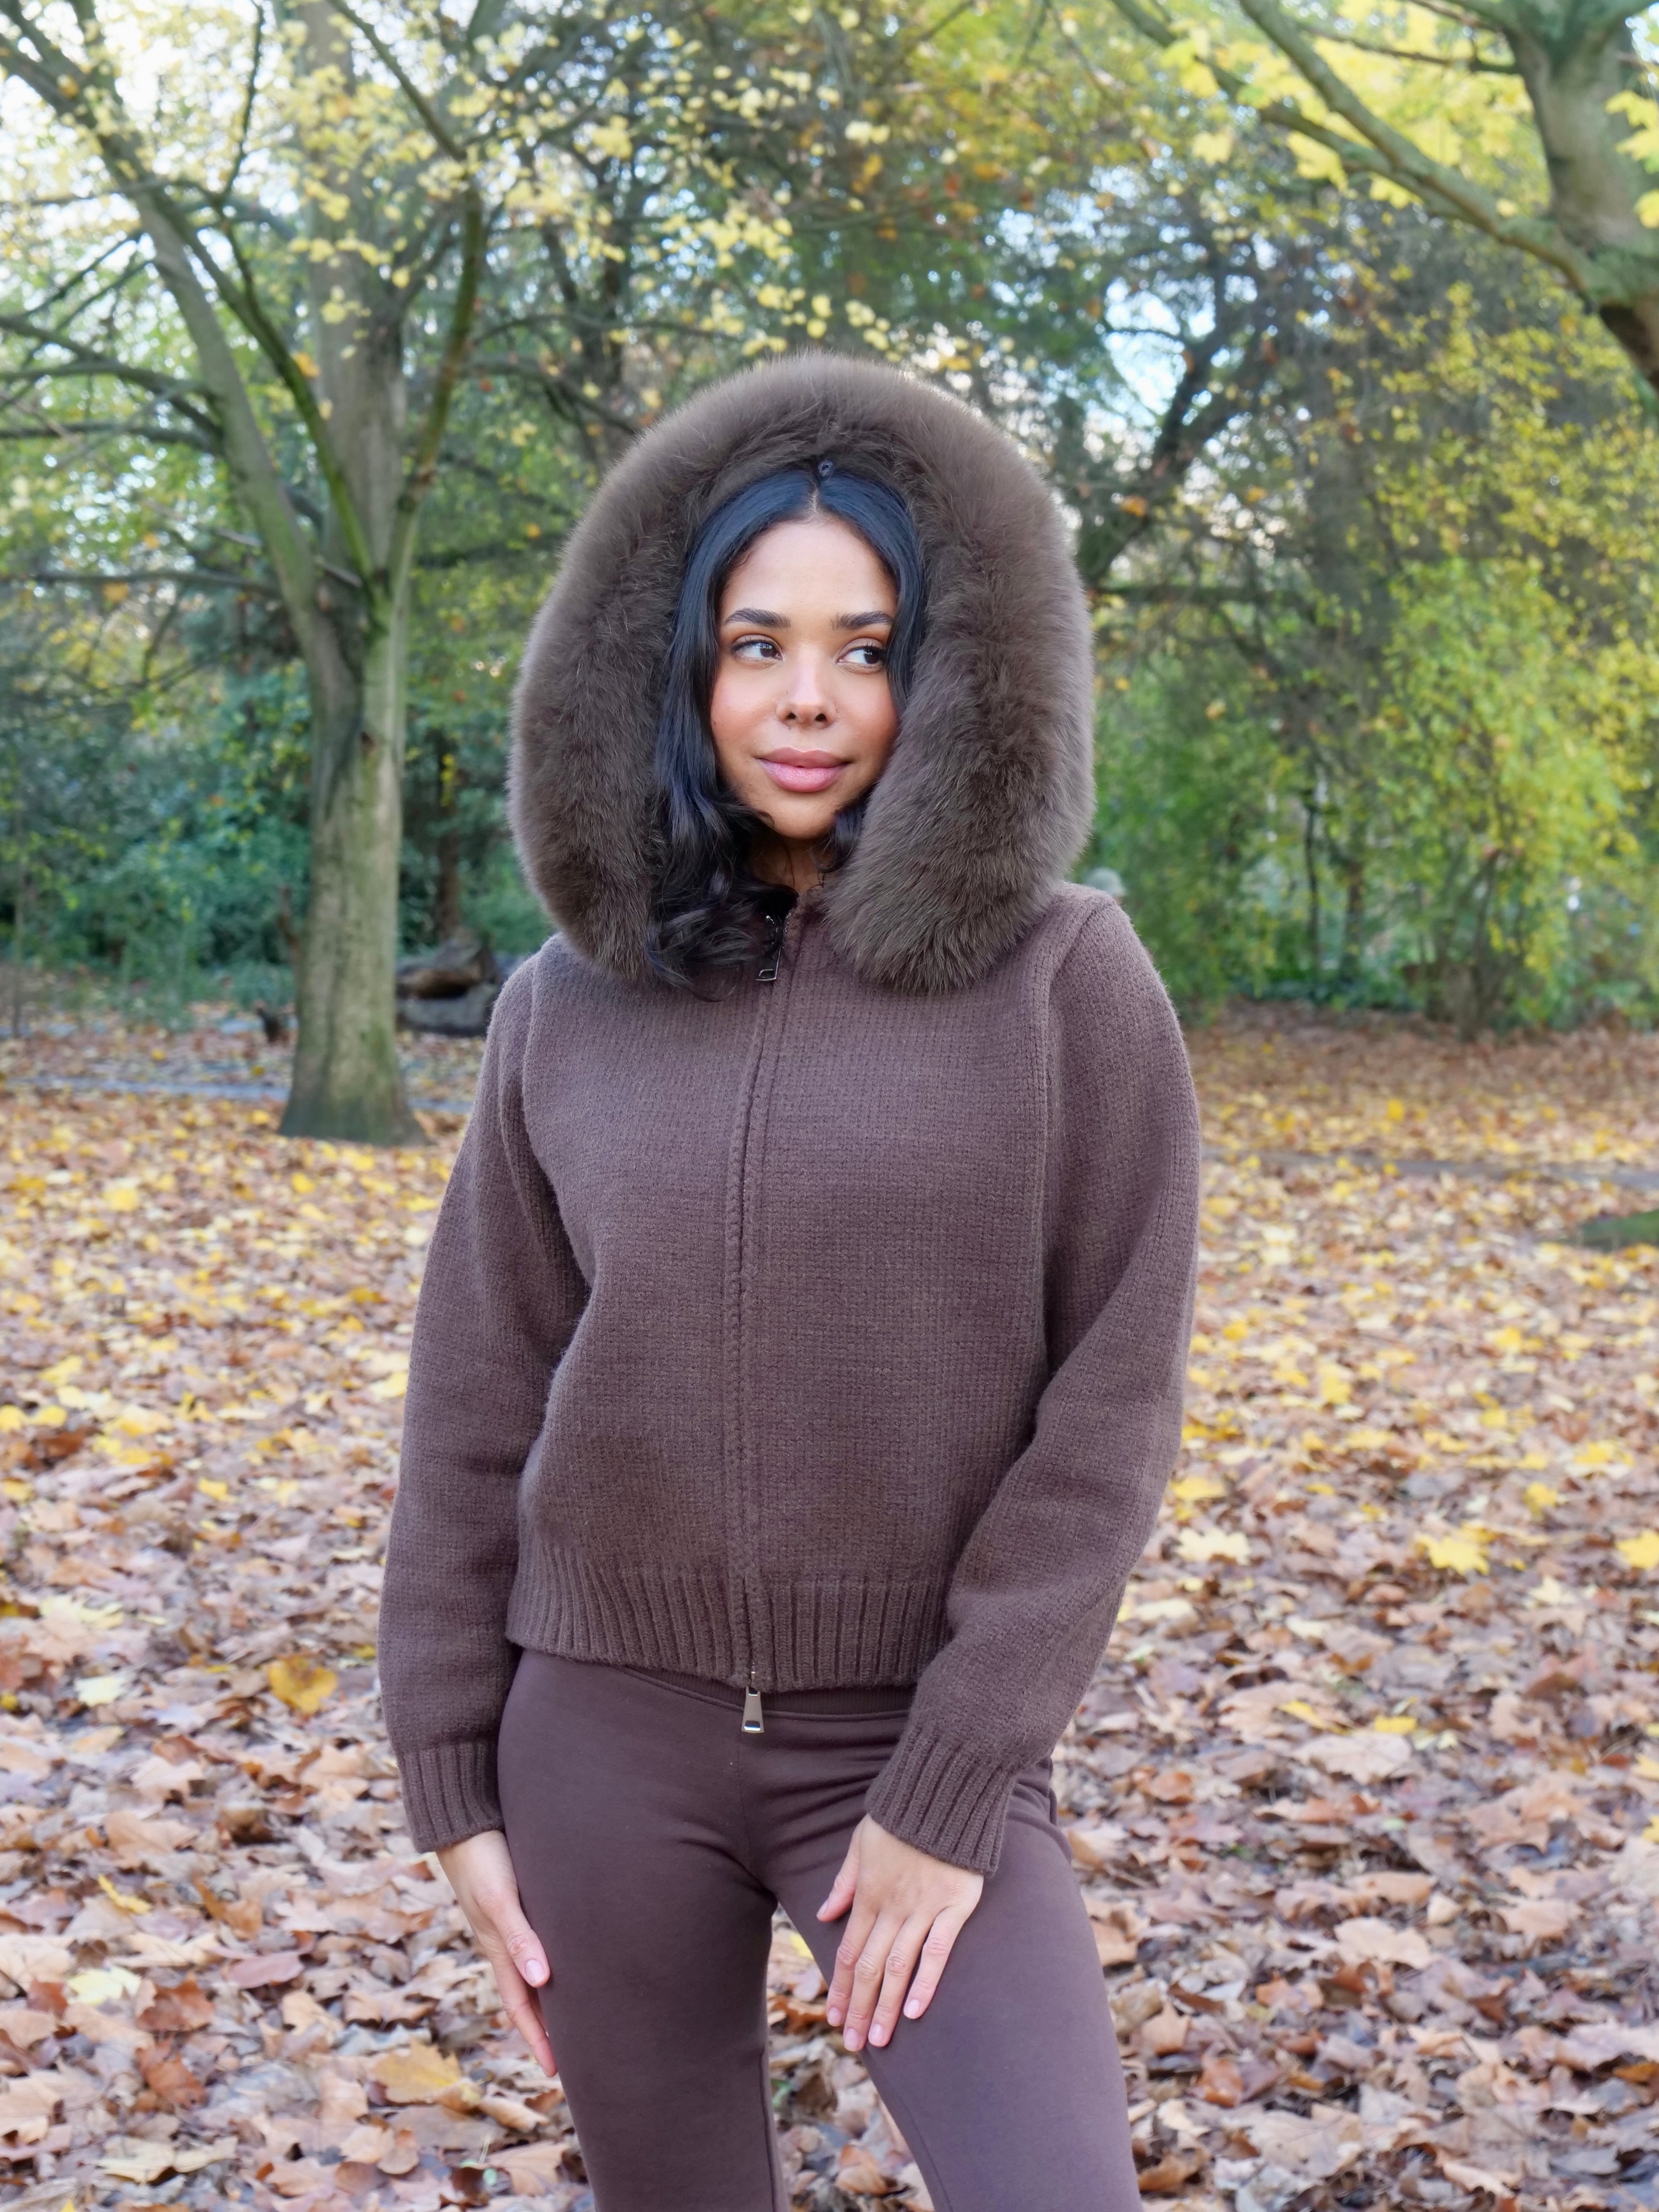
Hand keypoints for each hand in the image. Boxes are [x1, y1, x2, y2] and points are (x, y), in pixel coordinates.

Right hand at [438, 1829, 555, 2074]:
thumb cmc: (482, 1859)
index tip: (557, 2071)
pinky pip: (538, 1939)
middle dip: (550, 2024)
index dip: (538, 2038)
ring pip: (535, 1968)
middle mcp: (506, 1940)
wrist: (462, 1819)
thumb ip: (520, 1937)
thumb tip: (542, 1981)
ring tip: (582, 2010)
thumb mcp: (499, 1900)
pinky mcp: (518, 1899)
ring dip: (553, 1992)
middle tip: (579, 2050)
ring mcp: (510, 1921)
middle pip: (530, 1993)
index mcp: (498, 1948)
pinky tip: (570, 1954)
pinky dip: (551, 1957)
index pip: (521, 2006)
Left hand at [817, 1816, 982, 2052]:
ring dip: (885, 2006)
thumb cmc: (901, 1817)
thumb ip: (844, 1882)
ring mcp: (923, 1908)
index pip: (848, 1951)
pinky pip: (937, 1950)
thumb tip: (823, 1913)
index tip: (832, 2017)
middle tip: (852, 2043)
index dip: (839, 1987)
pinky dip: (925, 1982)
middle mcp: (891, 1907)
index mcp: (868, 1894)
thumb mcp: (861, 1842)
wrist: (943, 1792)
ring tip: (877, 2039)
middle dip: (858, 2007)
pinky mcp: (955, 1906)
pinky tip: (916, 2010)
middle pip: (870, 1967)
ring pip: (898, 1966)